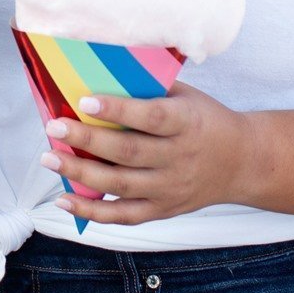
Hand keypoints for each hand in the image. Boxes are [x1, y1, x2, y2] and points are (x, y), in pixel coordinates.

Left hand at [40, 83, 256, 225]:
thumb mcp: (186, 96)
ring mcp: (170, 188)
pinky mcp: (163, 210)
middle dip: (87, 140)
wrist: (243, 162)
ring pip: (120, 185)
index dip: (117, 109)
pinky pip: (124, 216)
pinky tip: (64, 199)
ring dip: (80, 173)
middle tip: (54, 127)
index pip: (149, 117)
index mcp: (187, 123)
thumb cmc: (205, 119)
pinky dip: (92, 211)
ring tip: (50, 158)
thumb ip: (150, 90)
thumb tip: (100, 76)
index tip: (84, 100)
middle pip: (128, 152)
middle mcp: (179, 158)